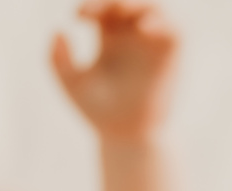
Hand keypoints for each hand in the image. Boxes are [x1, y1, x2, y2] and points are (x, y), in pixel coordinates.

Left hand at [52, 0, 179, 139]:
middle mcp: (133, 34)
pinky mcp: (172, 54)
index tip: (79, 16)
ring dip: (136, 4)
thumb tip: (57, 31)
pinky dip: (161, 23)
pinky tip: (143, 28)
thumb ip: (58, 60)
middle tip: (96, 10)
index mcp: (110, 37)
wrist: (125, 136)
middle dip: (113, 0)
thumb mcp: (73, 84)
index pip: (102, 7)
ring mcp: (153, 42)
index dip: (92, 4)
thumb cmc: (98, 111)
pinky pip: (174, 29)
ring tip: (120, 9)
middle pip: (126, 1)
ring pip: (151, 7)